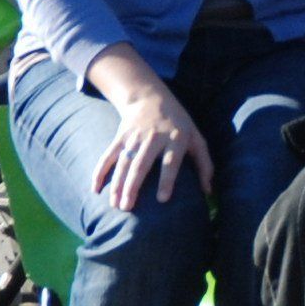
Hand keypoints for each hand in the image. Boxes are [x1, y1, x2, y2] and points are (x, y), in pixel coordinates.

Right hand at [92, 72, 214, 208]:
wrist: (149, 97)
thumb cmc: (178, 124)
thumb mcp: (196, 138)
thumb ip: (205, 164)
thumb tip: (209, 191)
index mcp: (175, 139)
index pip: (170, 162)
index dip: (166, 180)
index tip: (162, 199)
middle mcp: (153, 138)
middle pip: (141, 164)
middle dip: (133, 186)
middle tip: (128, 208)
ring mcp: (134, 137)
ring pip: (124, 162)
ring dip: (117, 184)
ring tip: (115, 204)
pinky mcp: (120, 137)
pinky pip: (108, 155)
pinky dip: (100, 171)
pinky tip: (95, 188)